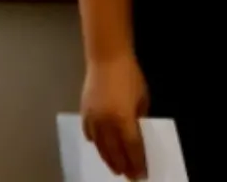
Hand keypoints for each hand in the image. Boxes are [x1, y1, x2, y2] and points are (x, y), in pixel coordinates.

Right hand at [81, 56, 149, 179]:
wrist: (107, 58)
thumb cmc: (129, 75)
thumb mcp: (142, 98)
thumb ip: (139, 118)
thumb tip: (137, 133)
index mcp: (123, 119)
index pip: (132, 148)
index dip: (137, 162)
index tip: (141, 173)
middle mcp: (106, 123)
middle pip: (115, 152)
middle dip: (123, 166)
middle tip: (130, 176)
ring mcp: (92, 118)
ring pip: (100, 146)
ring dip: (108, 159)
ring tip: (116, 168)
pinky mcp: (84, 112)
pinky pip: (89, 134)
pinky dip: (95, 143)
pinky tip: (100, 148)